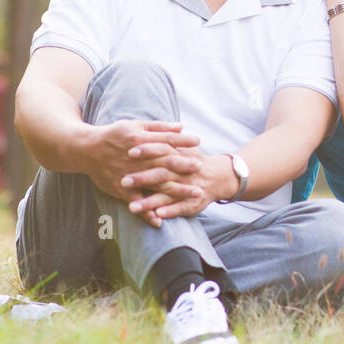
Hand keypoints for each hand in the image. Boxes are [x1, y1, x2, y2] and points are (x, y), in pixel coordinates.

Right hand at [83, 120, 201, 226]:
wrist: (86, 150)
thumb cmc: (114, 135)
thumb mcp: (135, 125)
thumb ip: (159, 127)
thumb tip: (181, 127)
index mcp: (141, 140)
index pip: (167, 140)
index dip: (183, 142)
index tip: (199, 142)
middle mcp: (139, 159)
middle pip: (166, 163)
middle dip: (185, 166)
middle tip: (201, 169)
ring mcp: (132, 175)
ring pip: (158, 184)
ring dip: (178, 190)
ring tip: (196, 194)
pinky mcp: (122, 189)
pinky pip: (137, 202)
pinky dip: (147, 213)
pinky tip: (160, 221)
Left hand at [120, 149, 236, 222]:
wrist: (219, 177)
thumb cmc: (194, 160)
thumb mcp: (185, 147)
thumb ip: (170, 139)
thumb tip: (149, 128)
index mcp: (180, 156)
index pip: (162, 150)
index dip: (148, 150)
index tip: (130, 152)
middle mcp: (183, 172)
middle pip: (161, 174)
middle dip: (143, 178)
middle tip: (123, 181)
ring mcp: (188, 188)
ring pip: (167, 195)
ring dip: (150, 202)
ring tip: (132, 207)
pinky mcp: (192, 203)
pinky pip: (180, 208)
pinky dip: (169, 212)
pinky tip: (156, 216)